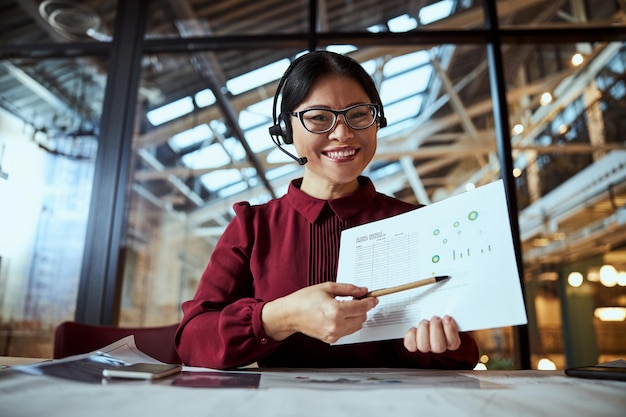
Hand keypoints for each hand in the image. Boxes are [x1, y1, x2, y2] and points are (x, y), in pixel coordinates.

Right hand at [262, 282, 378, 343]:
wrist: (289, 315)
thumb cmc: (304, 300)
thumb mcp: (327, 287)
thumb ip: (348, 289)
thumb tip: (362, 291)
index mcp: (335, 310)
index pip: (361, 307)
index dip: (370, 302)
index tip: (374, 298)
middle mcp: (336, 325)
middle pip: (362, 318)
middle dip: (363, 308)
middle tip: (357, 299)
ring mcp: (334, 334)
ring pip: (357, 326)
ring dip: (357, 316)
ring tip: (347, 307)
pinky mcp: (331, 339)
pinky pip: (348, 331)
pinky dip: (349, 323)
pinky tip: (340, 315)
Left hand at [403, 315, 460, 353]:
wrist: (424, 316)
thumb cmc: (437, 315)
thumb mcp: (445, 312)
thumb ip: (453, 314)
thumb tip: (452, 310)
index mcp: (450, 341)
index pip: (453, 343)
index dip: (450, 330)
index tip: (447, 318)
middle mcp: (437, 346)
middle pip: (438, 346)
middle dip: (436, 328)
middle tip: (435, 318)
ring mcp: (425, 346)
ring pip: (424, 346)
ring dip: (424, 330)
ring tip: (425, 322)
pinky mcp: (413, 344)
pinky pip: (411, 345)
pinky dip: (411, 335)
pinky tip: (414, 328)